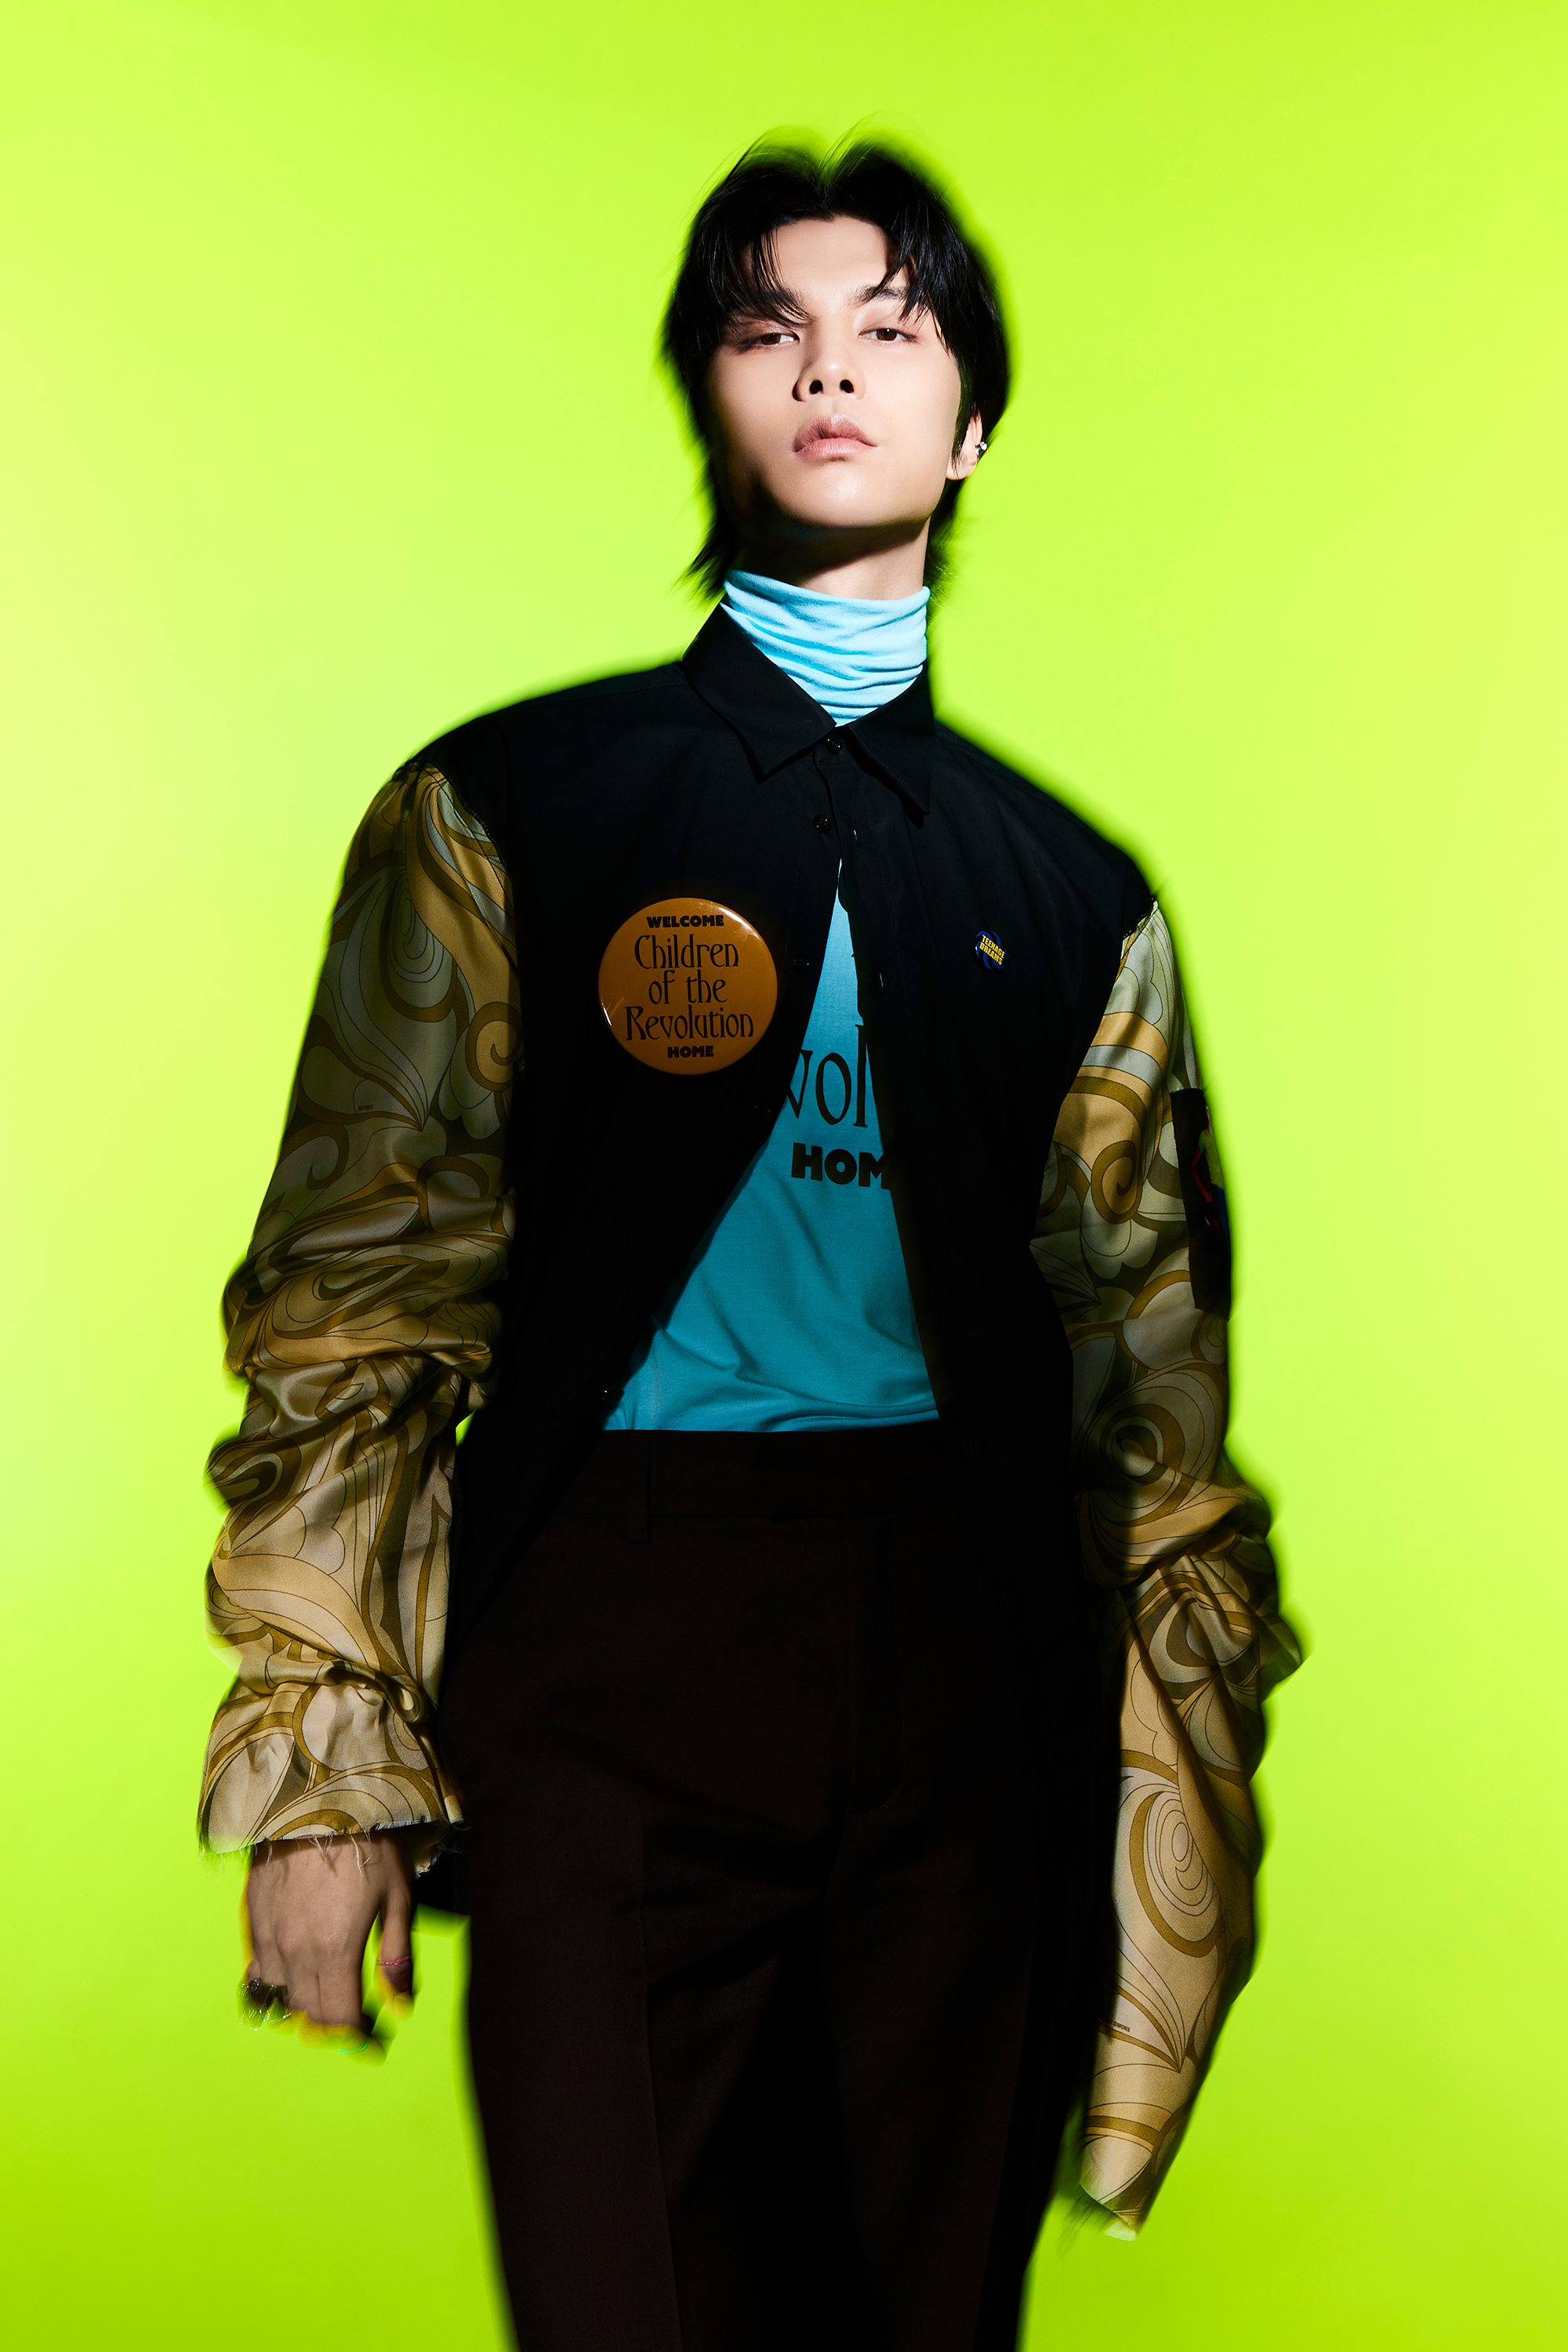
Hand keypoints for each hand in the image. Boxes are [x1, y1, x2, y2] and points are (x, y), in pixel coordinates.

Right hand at [242, 1831, 417, 2040]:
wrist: (316, 1796)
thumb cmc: (367, 1842)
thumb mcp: (398, 1897)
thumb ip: (396, 1956)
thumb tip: (400, 2006)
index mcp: (336, 1951)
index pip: (340, 2022)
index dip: (359, 2040)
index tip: (374, 2040)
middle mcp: (296, 1953)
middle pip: (310, 2017)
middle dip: (335, 2026)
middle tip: (357, 2017)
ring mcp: (268, 1937)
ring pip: (279, 2000)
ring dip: (303, 2008)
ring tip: (326, 1993)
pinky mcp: (251, 1919)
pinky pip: (256, 1972)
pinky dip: (275, 1984)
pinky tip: (294, 1972)